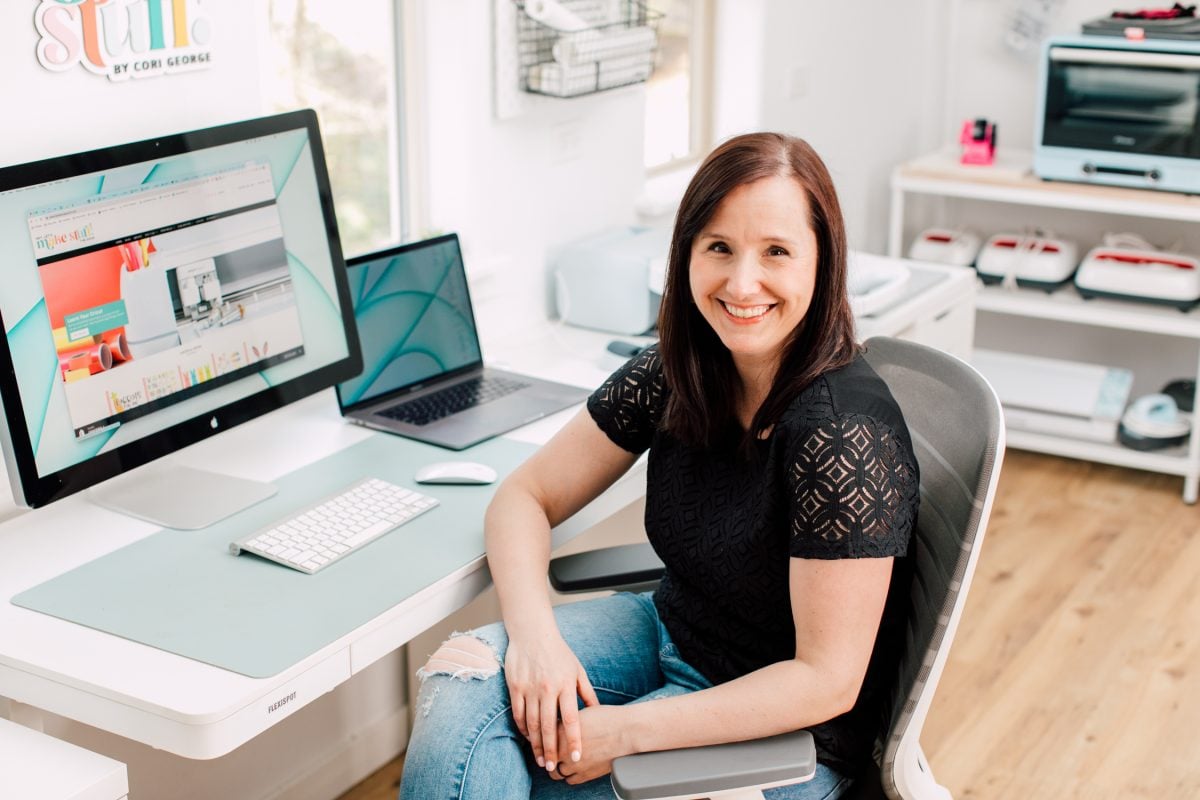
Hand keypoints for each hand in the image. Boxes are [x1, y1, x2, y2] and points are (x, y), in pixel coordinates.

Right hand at [504, 633, 599, 771]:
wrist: (533, 633)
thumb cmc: (558, 652)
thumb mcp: (578, 670)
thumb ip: (586, 692)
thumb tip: (597, 711)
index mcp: (565, 685)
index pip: (572, 719)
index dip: (574, 740)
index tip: (576, 756)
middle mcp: (548, 688)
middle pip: (550, 726)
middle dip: (551, 750)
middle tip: (552, 767)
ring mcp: (530, 688)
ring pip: (532, 723)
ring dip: (536, 744)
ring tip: (539, 759)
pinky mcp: (515, 686)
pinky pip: (518, 713)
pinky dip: (522, 728)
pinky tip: (528, 737)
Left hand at [549, 705, 634, 783]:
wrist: (627, 732)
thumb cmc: (609, 718)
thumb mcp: (582, 713)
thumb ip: (568, 722)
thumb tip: (561, 725)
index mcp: (560, 729)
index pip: (542, 737)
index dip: (543, 739)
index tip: (545, 739)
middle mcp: (562, 748)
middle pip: (545, 757)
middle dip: (546, 755)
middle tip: (550, 753)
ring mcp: (573, 764)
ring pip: (555, 772)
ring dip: (556, 768)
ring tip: (561, 763)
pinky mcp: (584, 775)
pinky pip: (569, 780)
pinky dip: (569, 776)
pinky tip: (574, 768)